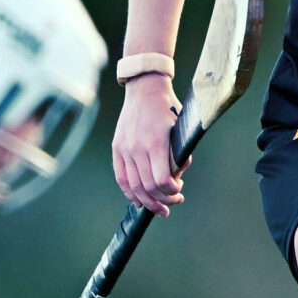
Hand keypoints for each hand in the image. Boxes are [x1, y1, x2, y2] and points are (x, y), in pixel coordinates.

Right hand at [111, 74, 190, 216]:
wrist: (145, 89)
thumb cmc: (168, 107)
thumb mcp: (181, 127)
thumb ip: (180, 152)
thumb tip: (178, 174)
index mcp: (155, 142)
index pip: (162, 179)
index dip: (171, 191)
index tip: (179, 191)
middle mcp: (137, 148)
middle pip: (147, 187)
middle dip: (163, 200)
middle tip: (173, 203)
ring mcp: (125, 149)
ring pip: (133, 186)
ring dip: (147, 201)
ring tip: (159, 208)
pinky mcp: (117, 149)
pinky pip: (121, 178)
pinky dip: (129, 193)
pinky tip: (139, 200)